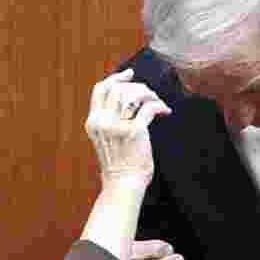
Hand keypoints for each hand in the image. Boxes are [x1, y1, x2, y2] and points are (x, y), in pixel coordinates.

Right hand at [85, 69, 169, 192]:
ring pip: (133, 94)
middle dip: (137, 87)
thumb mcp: (107, 139)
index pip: (101, 89)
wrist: (123, 184)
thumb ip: (111, 120)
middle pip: (119, 88)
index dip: (116, 78)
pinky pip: (149, 108)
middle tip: (149, 94)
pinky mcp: (135, 131)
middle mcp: (103, 121)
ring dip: (149, 94)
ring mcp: (118, 126)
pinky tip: (165, 112)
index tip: (130, 74)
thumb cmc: (120, 164)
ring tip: (158, 103)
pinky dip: (160, 106)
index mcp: (93, 122)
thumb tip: (130, 100)